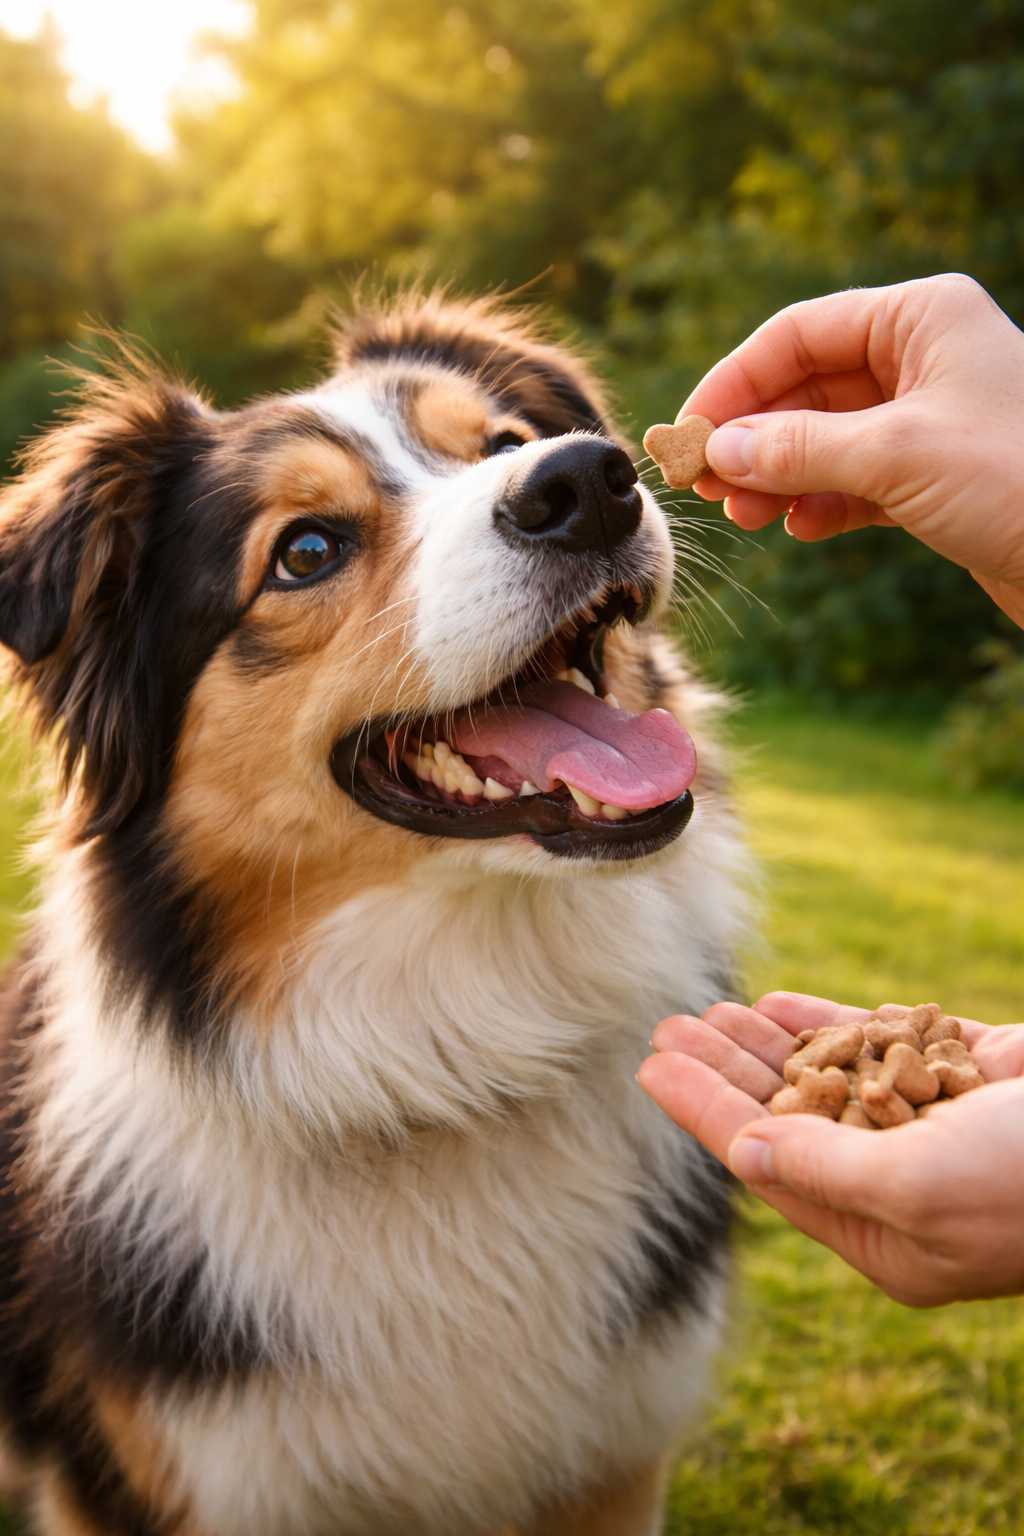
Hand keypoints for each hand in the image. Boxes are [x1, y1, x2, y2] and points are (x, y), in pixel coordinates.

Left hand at [637, 992, 1023, 1305]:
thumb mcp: (923, 1187)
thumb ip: (826, 1171)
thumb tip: (742, 1153)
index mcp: (888, 1235)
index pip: (769, 1165)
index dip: (704, 1112)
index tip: (651, 1067)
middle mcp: (902, 1182)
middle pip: (788, 1119)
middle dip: (725, 1072)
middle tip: (665, 1027)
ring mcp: (933, 1125)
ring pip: (825, 1079)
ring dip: (767, 1044)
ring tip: (705, 1009)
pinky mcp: (964, 1075)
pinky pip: (880, 1047)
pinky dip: (830, 1024)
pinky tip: (780, 1005)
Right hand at [679, 274, 1023, 628]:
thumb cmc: (1019, 479)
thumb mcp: (895, 454)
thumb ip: (798, 448)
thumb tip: (717, 451)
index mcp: (921, 317)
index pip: (799, 333)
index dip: (734, 382)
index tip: (688, 435)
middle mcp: (925, 357)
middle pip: (807, 386)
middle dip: (753, 437)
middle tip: (706, 486)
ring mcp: (931, 418)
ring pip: (827, 437)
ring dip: (779, 475)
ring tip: (745, 517)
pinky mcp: (938, 476)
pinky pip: (857, 479)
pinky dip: (821, 501)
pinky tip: (798, 528)